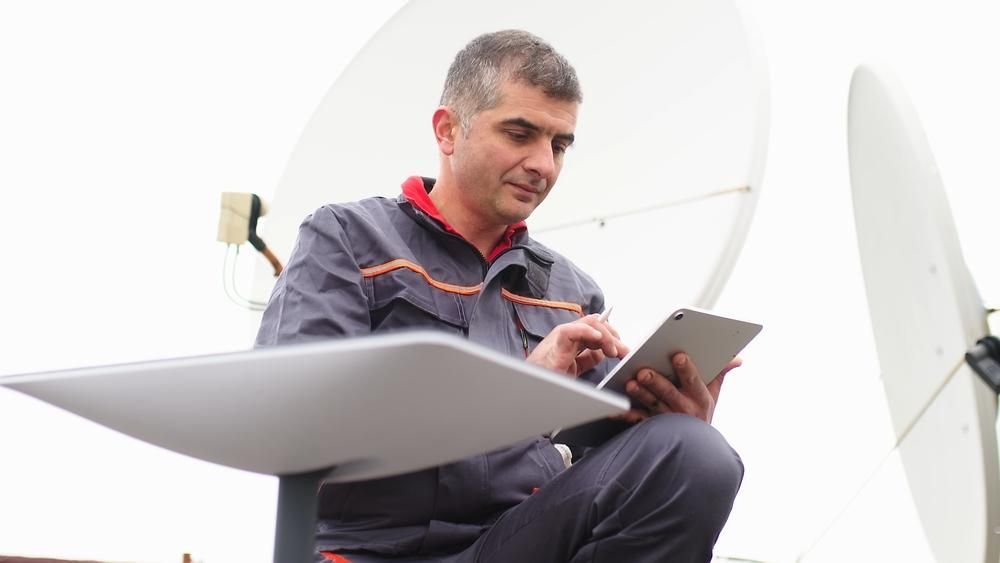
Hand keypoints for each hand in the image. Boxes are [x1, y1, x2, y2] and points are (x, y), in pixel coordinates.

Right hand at [527, 314, 628, 376]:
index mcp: (573, 341)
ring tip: (613, 350)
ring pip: (591, 322)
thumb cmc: (547, 378)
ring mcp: (563, 335)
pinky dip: (589, 332)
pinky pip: (574, 330)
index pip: (598, 330)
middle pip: (598, 324)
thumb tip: (602, 353)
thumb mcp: (574, 368)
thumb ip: (587, 359)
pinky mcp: (557, 340)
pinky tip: (599, 340)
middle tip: (623, 352)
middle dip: (614, 336)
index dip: (613, 338)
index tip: (624, 352)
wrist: (531, 388)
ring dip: (607, 335)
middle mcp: (569, 335)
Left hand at [623, 353, 741, 423]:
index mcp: (700, 397)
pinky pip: (638, 420)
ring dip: (641, 395)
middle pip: (669, 393)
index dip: (687, 369)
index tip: (678, 356)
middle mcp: (684, 409)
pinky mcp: (652, 427)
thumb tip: (737, 358)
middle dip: (656, 382)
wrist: (694, 447)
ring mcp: (666, 419)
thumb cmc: (700, 412)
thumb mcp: (714, 393)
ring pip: (652, 405)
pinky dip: (626, 415)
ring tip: (630, 384)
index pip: (694, 381)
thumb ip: (721, 372)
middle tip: (643, 371)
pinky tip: (616, 409)